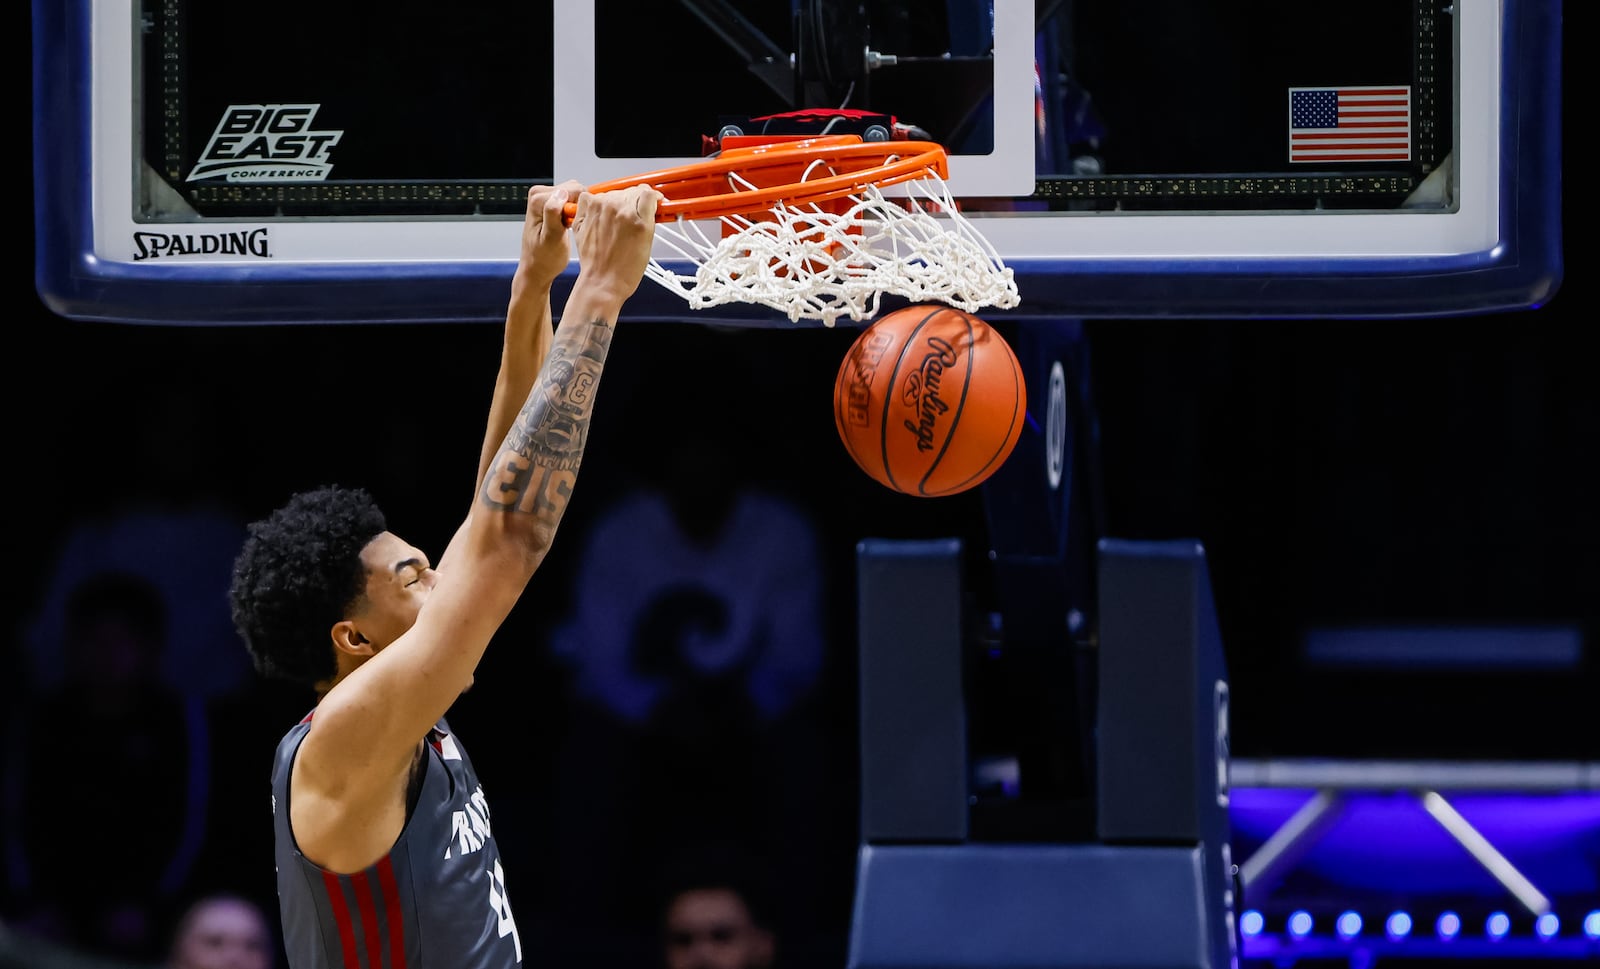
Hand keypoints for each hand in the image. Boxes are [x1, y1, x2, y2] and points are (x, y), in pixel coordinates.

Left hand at [519, 179, 583, 290]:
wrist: (537, 269)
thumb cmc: (544, 259)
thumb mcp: (551, 239)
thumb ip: (553, 214)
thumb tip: (560, 194)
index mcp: (538, 199)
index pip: (572, 190)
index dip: (579, 207)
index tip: (575, 224)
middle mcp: (539, 194)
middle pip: (575, 189)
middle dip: (579, 208)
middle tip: (573, 227)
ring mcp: (546, 197)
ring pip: (576, 194)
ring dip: (578, 211)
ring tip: (571, 228)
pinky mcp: (553, 203)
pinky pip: (573, 200)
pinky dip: (577, 213)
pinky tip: (570, 226)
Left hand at [570, 184, 663, 303]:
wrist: (603, 281)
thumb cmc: (625, 268)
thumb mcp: (647, 240)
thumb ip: (649, 216)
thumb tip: (650, 202)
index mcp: (637, 216)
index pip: (647, 192)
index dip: (651, 198)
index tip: (651, 202)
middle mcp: (617, 208)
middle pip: (630, 191)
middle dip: (634, 202)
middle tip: (633, 218)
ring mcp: (599, 208)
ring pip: (613, 193)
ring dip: (616, 203)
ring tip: (616, 223)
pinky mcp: (584, 212)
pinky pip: (592, 196)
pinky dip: (596, 203)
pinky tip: (601, 216)